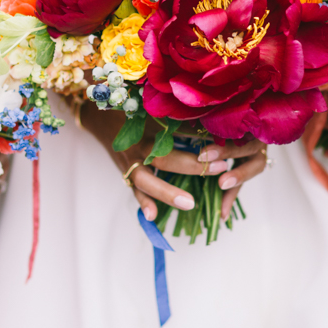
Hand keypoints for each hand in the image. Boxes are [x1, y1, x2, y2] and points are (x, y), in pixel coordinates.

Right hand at [80, 106, 267, 220]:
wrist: (100, 118)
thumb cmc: (136, 112)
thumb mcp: (157, 111)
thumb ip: (182, 120)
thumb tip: (214, 122)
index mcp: (151, 125)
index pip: (182, 131)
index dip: (203, 137)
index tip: (227, 144)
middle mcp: (141, 144)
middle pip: (166, 157)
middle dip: (193, 165)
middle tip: (220, 167)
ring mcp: (131, 160)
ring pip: (147, 179)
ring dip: (168, 192)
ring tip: (190, 203)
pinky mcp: (125, 173)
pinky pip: (134, 190)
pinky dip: (143, 203)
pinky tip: (153, 216)